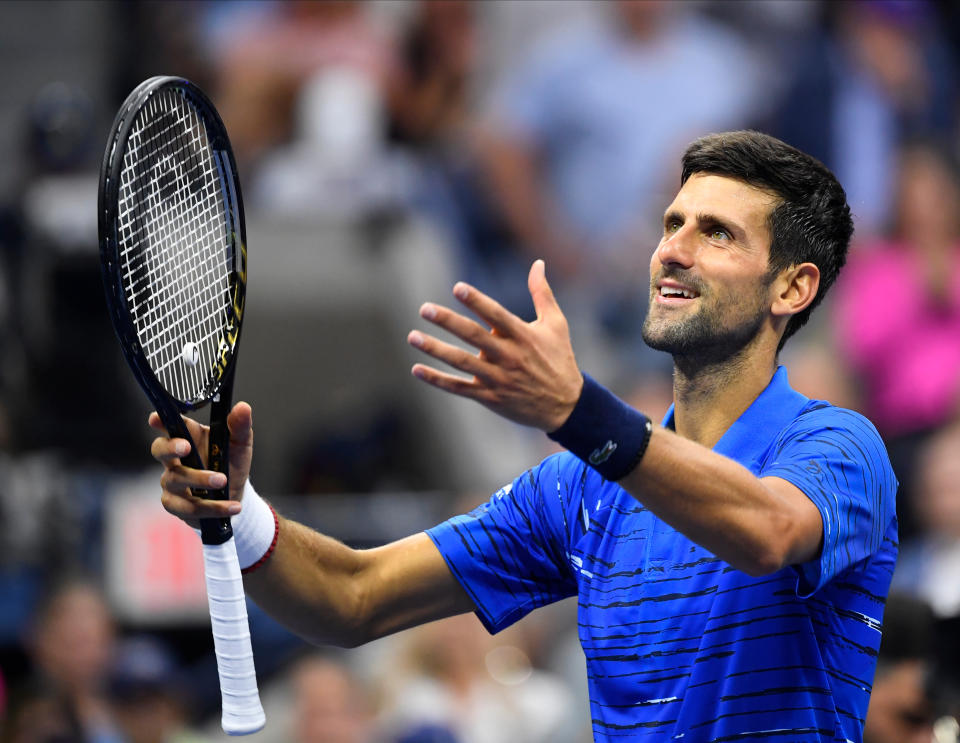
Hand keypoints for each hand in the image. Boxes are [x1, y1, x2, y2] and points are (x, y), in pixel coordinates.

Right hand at [149, 402, 253, 526]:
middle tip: (186, 448)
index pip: (169, 425)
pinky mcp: (176, 505)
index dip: (160, 421)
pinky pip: (188, 508)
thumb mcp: (240, 444)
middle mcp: (175, 459)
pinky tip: (232, 506)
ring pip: (176, 480)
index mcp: (188, 438)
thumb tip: (243, 407)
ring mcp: (172, 482)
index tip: (156, 418)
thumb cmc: (231, 463)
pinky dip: (212, 508)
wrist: (234, 494)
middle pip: (160, 450)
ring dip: (200, 480)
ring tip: (223, 480)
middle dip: (170, 447)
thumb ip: (239, 427)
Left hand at [408, 260, 582, 430]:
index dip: (477, 301)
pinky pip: (459, 388)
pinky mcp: (490, 397)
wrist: (566, 406)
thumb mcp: (556, 324)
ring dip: (436, 350)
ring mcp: (498, 379)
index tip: (457, 288)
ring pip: (462, 363)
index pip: (496, 315)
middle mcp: (509, 357)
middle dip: (448, 322)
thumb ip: (542, 293)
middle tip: (424, 308)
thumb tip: (538, 263)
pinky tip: (417, 369)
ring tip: (412, 336)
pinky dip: (438, 380)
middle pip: (474, 337)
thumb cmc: (560, 359)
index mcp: (523, 336)